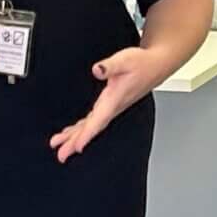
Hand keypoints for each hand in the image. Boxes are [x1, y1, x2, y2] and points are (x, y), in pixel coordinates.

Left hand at [51, 48, 162, 162]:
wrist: (155, 66)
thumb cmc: (141, 64)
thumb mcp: (124, 60)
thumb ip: (110, 66)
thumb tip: (97, 70)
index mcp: (115, 99)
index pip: (99, 121)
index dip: (87, 135)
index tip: (76, 147)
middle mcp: (113, 107)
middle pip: (92, 128)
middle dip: (76, 142)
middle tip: (61, 155)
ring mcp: (112, 108)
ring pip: (91, 127)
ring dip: (76, 138)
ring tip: (61, 148)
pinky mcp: (110, 105)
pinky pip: (93, 122)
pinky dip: (82, 130)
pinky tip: (73, 134)